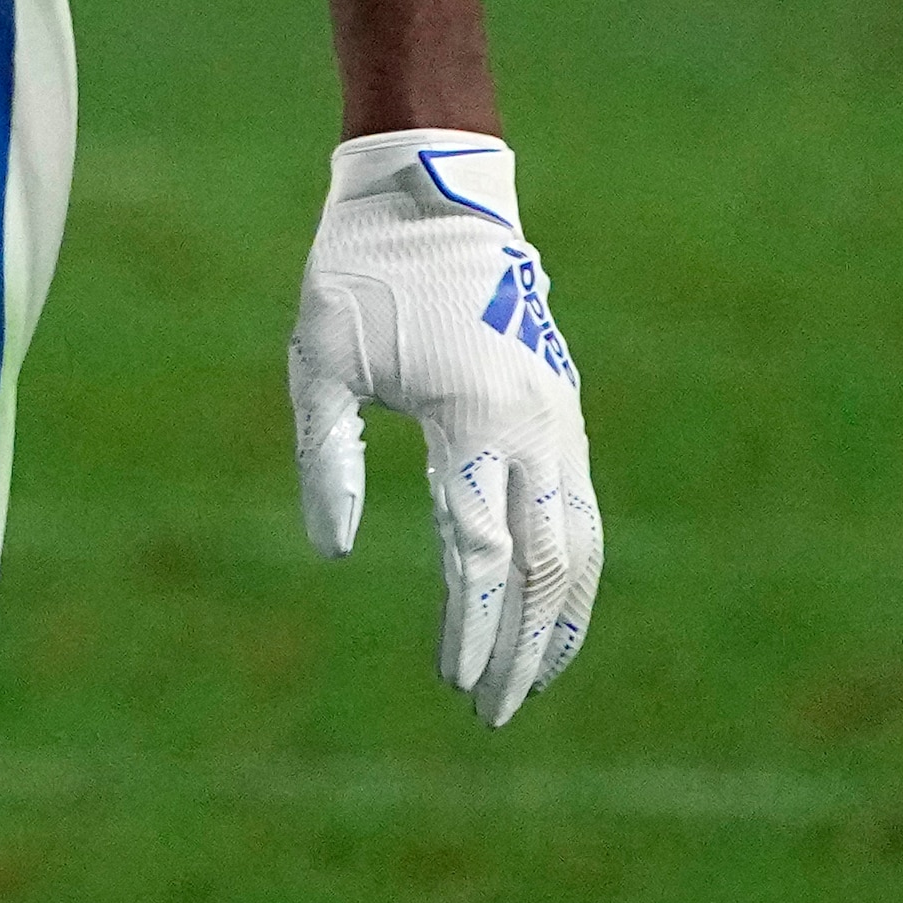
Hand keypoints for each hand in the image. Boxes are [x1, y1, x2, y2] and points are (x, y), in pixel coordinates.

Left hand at [291, 129, 603, 725]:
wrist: (433, 192)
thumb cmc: (359, 273)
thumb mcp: (318, 358)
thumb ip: (328, 457)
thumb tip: (333, 552)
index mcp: (472, 419)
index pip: (477, 551)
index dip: (468, 625)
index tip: (454, 681)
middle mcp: (534, 427)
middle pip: (544, 566)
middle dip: (524, 646)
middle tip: (494, 710)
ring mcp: (559, 419)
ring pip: (581, 543)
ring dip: (562, 618)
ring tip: (536, 678)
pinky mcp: (564, 409)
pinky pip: (584, 507)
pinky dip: (575, 567)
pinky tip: (553, 604)